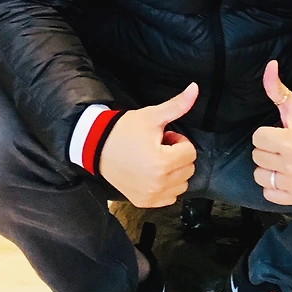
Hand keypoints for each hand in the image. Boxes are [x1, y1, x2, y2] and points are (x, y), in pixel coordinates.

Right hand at [98, 84, 197, 207]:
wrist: (96, 146)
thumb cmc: (124, 130)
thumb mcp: (152, 116)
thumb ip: (177, 105)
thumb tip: (195, 88)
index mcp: (162, 163)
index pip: (190, 152)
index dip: (178, 141)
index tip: (163, 137)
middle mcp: (159, 184)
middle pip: (188, 169)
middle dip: (177, 156)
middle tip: (158, 146)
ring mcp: (151, 196)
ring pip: (181, 185)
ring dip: (174, 172)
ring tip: (154, 159)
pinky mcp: (144, 203)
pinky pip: (169, 198)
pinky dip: (166, 186)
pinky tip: (152, 173)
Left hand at [251, 61, 291, 205]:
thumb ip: (276, 88)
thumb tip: (270, 65)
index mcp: (290, 143)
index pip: (257, 138)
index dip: (267, 132)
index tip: (281, 131)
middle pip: (257, 157)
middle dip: (268, 149)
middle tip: (284, 146)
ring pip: (260, 177)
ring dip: (269, 168)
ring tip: (284, 160)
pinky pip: (269, 194)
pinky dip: (274, 187)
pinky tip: (285, 175)